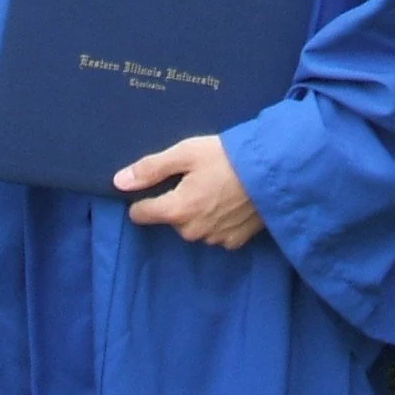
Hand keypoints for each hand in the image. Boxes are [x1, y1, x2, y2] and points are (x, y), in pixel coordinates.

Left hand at [117, 135, 263, 249]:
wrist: (276, 172)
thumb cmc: (228, 158)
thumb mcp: (186, 153)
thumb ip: (150, 168)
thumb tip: (118, 182)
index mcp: (176, 210)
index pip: (141, 213)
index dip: (144, 198)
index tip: (159, 184)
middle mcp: (192, 231)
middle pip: (171, 218)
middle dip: (178, 201)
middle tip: (198, 178)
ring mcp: (215, 239)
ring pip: (194, 226)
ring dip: (199, 211)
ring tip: (218, 187)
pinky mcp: (236, 242)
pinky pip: (216, 232)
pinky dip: (219, 219)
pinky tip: (232, 201)